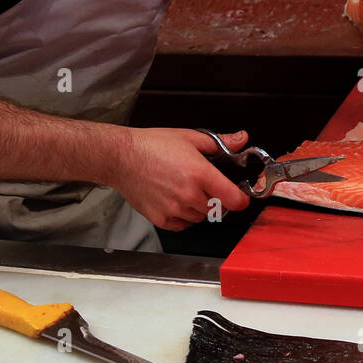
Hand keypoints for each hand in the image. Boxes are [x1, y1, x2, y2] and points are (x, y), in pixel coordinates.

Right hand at [109, 128, 252, 230]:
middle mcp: (189, 194)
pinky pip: (183, 225)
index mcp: (200, 173)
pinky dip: (184, 217)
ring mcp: (174, 209)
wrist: (121, 157)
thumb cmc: (151, 146)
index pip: (234, 199)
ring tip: (186, 190)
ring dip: (199, 208)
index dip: (241, 199)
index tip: (240, 196)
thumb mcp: (189, 137)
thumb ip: (220, 142)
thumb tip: (241, 139)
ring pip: (200, 217)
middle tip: (204, 185)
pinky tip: (176, 201)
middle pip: (217, 209)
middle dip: (216, 199)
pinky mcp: (161, 219)